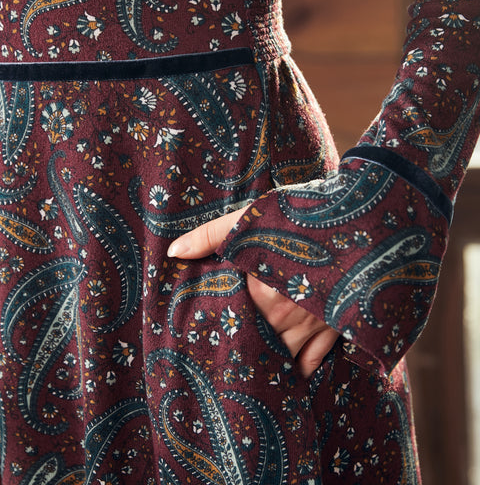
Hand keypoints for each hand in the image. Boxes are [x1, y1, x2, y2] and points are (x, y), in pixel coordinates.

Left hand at [167, 208, 338, 376]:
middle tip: (227, 352)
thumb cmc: (304, 214)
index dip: (221, 326)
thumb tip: (173, 252)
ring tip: (254, 364)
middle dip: (245, 346)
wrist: (366, 216)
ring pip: (286, 356)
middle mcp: (290, 317)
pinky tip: (290, 369)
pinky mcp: (340, 325)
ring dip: (272, 359)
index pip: (234, 324)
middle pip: (259, 344)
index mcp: (264, 294)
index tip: (208, 330)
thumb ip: (211, 236)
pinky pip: (316, 359)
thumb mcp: (254, 218)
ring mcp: (317, 325)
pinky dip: (302, 365)